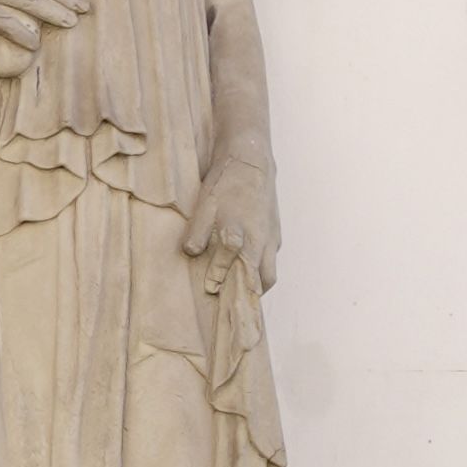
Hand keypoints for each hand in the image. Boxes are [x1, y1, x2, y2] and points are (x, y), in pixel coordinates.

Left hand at [187, 154, 279, 289]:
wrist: (251, 161)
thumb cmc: (225, 183)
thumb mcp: (205, 203)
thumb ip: (197, 230)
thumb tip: (191, 253)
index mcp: (239, 230)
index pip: (232, 262)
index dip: (220, 276)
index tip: (210, 289)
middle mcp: (259, 239)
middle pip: (260, 279)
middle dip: (247, 295)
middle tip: (231, 305)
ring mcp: (271, 238)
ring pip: (269, 273)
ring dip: (256, 286)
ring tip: (239, 295)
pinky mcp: (276, 235)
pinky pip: (271, 261)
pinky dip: (260, 271)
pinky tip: (246, 272)